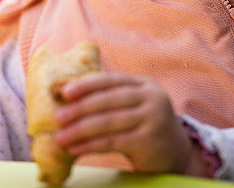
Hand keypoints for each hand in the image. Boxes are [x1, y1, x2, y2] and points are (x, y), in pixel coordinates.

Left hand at [53, 73, 207, 175]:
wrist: (176, 152)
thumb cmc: (144, 126)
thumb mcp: (135, 105)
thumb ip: (111, 98)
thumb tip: (67, 97)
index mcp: (144, 84)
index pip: (111, 80)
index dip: (86, 84)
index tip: (64, 91)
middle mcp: (151, 97)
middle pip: (108, 100)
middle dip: (79, 108)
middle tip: (58, 117)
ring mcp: (152, 119)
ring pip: (108, 122)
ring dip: (80, 130)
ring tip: (60, 137)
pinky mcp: (148, 141)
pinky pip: (112, 142)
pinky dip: (90, 146)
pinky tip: (75, 149)